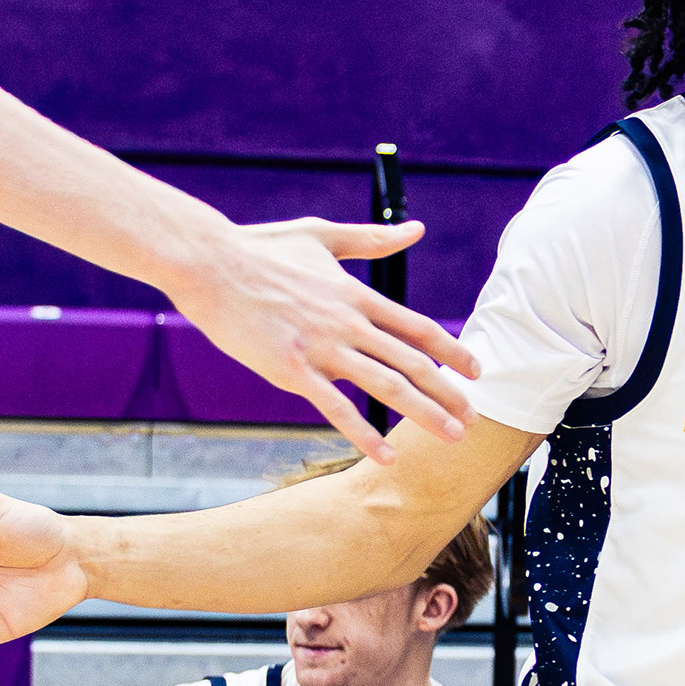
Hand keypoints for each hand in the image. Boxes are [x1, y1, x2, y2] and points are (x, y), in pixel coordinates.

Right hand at [174, 215, 468, 460]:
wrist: (208, 262)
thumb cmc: (260, 248)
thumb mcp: (321, 235)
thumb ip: (371, 239)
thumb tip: (416, 229)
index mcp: (356, 294)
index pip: (418, 327)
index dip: (452, 352)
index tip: (476, 372)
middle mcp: (348, 322)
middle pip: (413, 362)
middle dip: (449, 394)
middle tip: (474, 419)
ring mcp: (322, 347)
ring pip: (387, 385)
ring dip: (425, 414)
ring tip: (452, 437)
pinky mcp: (291, 369)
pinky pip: (335, 407)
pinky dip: (364, 433)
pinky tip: (386, 456)